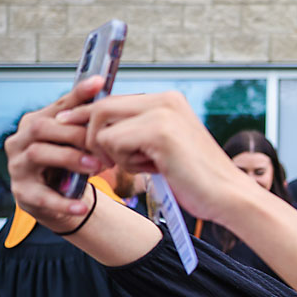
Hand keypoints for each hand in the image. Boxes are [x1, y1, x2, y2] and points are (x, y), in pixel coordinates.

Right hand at [5, 75, 107, 229]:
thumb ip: (86, 122)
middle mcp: (21, 140)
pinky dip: (63, 202)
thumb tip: (111, 97)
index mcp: (35, 123)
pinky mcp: (22, 192)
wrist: (54, 199)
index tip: (99, 83)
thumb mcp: (75, 142)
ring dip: (70, 159)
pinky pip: (41, 196)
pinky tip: (81, 207)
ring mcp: (18, 165)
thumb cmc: (66, 163)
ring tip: (96, 167)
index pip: (57, 106)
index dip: (78, 95)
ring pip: (39, 154)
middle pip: (43, 127)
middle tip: (102, 145)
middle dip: (75, 134)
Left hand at [54, 90, 255, 225]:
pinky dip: (124, 162)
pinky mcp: (158, 132)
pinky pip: (113, 142)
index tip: (67, 124)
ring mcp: (162, 114)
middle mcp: (165, 100)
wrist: (229, 197)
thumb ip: (138, 132)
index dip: (87, 115)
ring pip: (103, 127)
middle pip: (101, 107)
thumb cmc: (197, 180)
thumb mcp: (164, 147)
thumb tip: (98, 129)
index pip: (113, 99)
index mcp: (168, 100)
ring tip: (142, 166)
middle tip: (106, 162)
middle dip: (92, 137)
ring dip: (113, 153)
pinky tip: (151, 170)